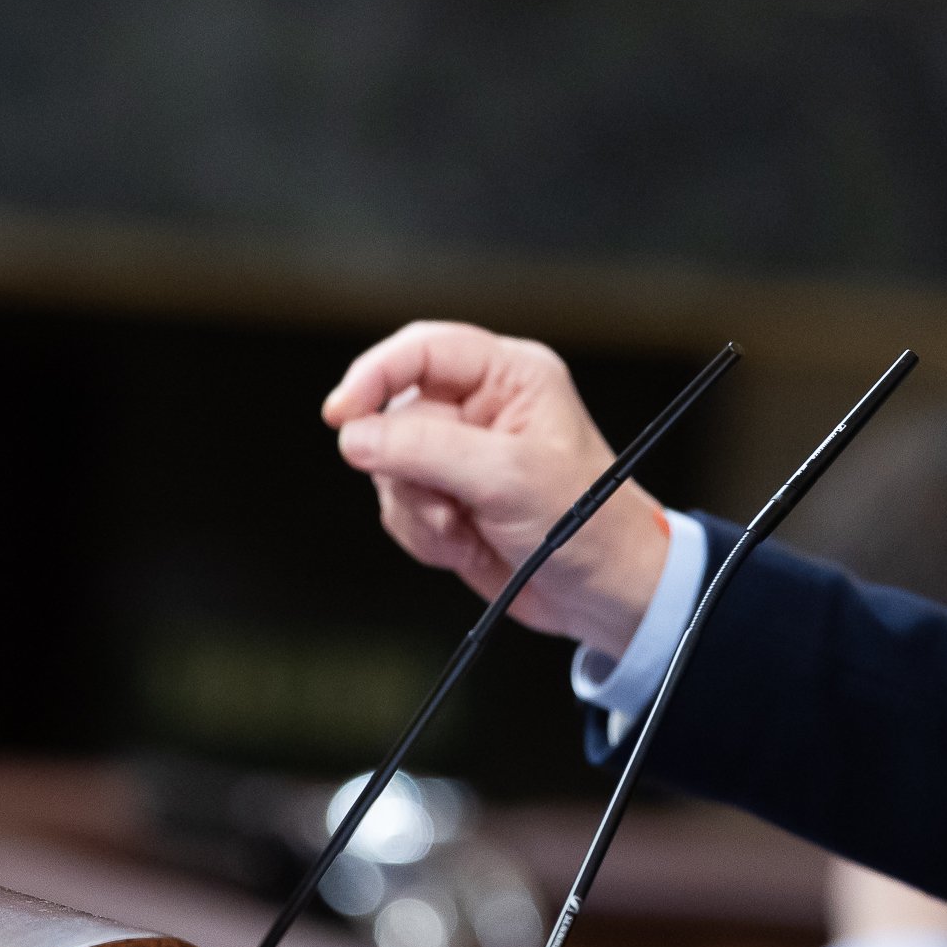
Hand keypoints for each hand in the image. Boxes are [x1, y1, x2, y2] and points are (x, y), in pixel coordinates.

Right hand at [322, 321, 668, 651]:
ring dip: (422, 513)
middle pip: (395, 418)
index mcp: (509, 376)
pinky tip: (468, 547)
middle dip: (413, 473)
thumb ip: (427, 450)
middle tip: (450, 506)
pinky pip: (400, 509)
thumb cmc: (589, 523)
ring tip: (468, 532)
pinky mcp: (449, 499)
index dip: (374, 375)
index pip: (422, 351)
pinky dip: (426, 537)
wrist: (605, 595)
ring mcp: (461, 456)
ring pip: (389, 469)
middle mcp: (481, 408)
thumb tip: (354, 437)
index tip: (341, 415)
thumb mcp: (509, 478)